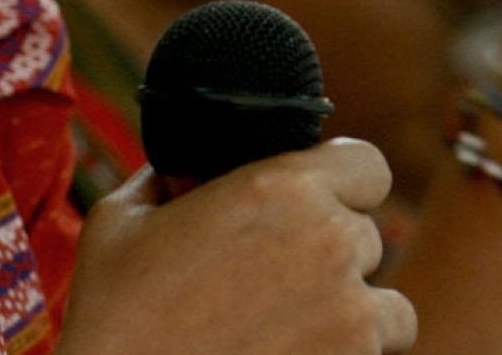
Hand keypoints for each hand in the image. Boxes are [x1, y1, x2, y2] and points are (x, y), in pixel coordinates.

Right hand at [57, 138, 416, 354]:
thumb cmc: (115, 314)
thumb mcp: (121, 220)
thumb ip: (167, 180)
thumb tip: (184, 175)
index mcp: (282, 188)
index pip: (368, 165)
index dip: (344, 182)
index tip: (316, 203)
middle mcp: (329, 242)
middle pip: (368, 235)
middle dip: (330, 252)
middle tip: (276, 277)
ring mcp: (351, 315)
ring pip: (387, 305)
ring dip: (353, 311)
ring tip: (293, 326)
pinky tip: (293, 353)